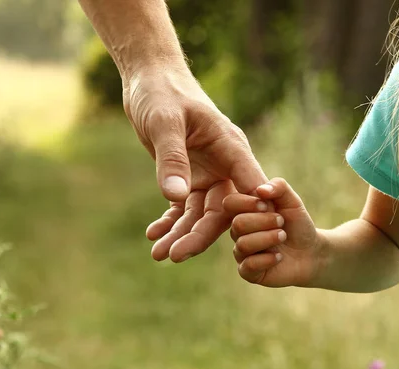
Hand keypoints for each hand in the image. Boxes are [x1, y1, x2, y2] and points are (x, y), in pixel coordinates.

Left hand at [123, 66, 267, 261]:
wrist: (149, 82)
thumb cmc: (162, 93)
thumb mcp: (164, 123)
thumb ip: (172, 159)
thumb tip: (176, 197)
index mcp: (231, 148)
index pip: (247, 186)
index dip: (248, 216)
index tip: (244, 244)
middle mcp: (224, 165)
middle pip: (220, 210)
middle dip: (199, 235)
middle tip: (175, 255)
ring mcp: (206, 173)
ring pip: (199, 214)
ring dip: (180, 234)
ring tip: (158, 254)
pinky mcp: (186, 178)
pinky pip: (182, 207)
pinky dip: (169, 222)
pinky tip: (153, 235)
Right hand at [223, 178, 319, 286]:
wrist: (310, 251)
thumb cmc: (297, 224)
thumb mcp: (292, 201)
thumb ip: (278, 187)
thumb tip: (260, 190)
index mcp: (243, 212)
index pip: (230, 203)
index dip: (247, 203)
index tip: (268, 205)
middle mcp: (238, 232)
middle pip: (237, 224)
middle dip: (264, 222)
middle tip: (281, 222)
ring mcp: (241, 252)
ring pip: (243, 244)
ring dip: (268, 239)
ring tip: (282, 237)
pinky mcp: (248, 271)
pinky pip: (248, 265)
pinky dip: (267, 260)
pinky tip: (278, 257)